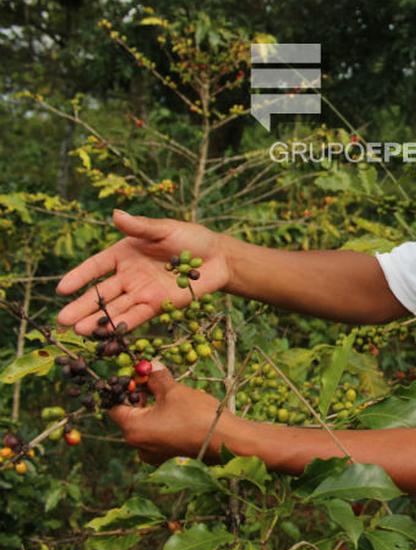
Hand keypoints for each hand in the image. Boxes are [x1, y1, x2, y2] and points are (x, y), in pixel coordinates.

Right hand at [56, 210, 231, 335]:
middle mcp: (129, 275)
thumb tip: (116, 214)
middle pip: (101, 292)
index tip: (62, 289)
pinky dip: (123, 325)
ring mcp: (142, 291)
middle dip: (82, 306)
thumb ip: (141, 227)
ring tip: (78, 331)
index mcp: (125, 253)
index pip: (96, 266)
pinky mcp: (159, 305)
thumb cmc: (191, 238)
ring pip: (116, 307)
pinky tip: (107, 335)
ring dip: (98, 320)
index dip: (79, 276)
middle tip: (62, 320)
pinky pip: (137, 316)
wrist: (218, 257)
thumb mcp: (165, 229)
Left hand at [108, 362, 239, 463]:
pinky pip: (158, 436)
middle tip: (154, 382)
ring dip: (153, 410)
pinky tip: (179, 413)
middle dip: (141, 398)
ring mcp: (153, 455)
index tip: (138, 377)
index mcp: (133, 430)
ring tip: (170, 396)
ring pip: (146, 427)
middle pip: (130, 417)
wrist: (226, 441)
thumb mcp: (174, 390)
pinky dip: (163, 423)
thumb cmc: (197, 415)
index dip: (124, 389)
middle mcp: (138, 446)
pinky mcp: (167, 458)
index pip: (115, 407)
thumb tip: (150, 365)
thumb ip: (157, 378)